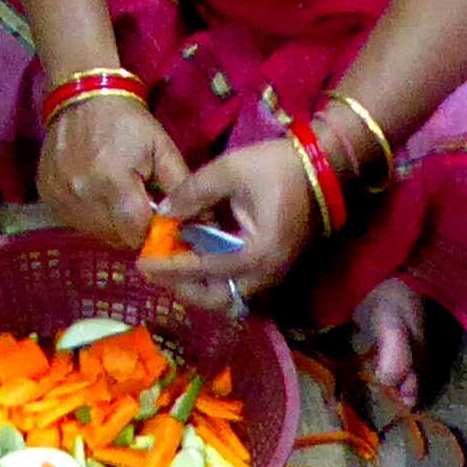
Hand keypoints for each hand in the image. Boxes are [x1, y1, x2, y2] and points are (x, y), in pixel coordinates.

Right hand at [36, 92, 187, 253]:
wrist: (82, 96)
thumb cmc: (127, 122)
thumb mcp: (161, 148)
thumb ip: (181, 187)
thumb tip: (204, 224)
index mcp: (113, 182)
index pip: (138, 232)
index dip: (153, 232)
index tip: (161, 221)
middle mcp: (82, 194)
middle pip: (116, 238)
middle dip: (134, 230)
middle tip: (141, 209)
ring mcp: (60, 197)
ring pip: (95, 234)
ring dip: (112, 226)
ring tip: (119, 200)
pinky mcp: (47, 195)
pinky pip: (75, 222)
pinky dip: (90, 217)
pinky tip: (97, 195)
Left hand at [153, 140, 318, 306]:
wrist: (323, 167)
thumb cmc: (277, 167)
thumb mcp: (230, 171)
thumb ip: (193, 192)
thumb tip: (163, 212)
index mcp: (257, 254)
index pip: (204, 270)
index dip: (171, 268)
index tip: (143, 264)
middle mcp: (266, 275)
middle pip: (216, 299)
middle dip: (182, 288)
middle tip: (155, 270)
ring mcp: (273, 275)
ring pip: (227, 297)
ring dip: (197, 286)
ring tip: (170, 266)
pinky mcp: (272, 268)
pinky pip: (237, 286)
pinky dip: (213, 279)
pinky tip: (194, 259)